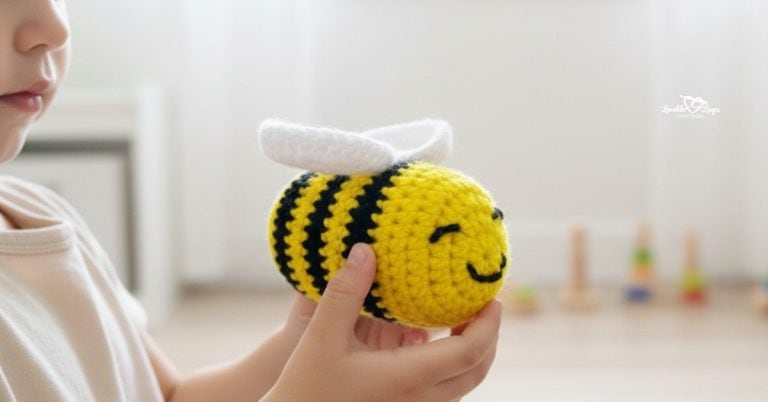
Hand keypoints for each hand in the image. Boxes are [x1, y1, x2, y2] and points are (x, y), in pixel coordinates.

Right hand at [263, 243, 502, 401]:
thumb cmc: (304, 388)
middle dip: (489, 336)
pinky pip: (445, 393)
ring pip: (463, 385)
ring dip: (473, 353)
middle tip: (486, 305)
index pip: (469, 350)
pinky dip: (454, 368)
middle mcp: (420, 400)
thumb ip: (346, 292)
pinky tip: (432, 347)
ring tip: (464, 321)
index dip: (489, 323)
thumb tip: (365, 251)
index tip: (493, 297)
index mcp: (408, 378)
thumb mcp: (321, 336)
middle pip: (477, 370)